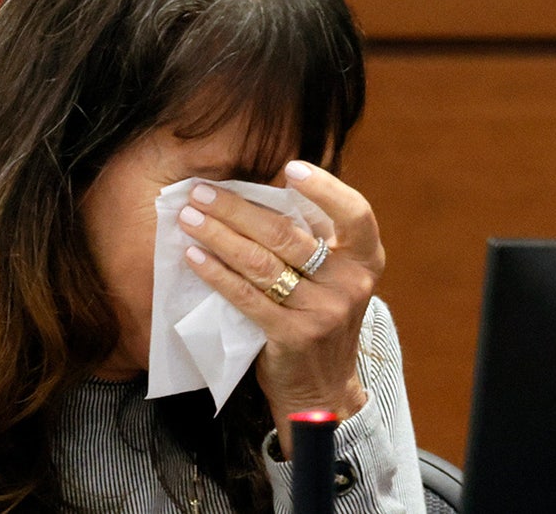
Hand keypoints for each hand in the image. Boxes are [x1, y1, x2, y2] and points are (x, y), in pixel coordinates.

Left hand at [177, 160, 384, 455]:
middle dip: (237, 208)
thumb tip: (260, 189)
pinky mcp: (293, 336)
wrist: (322, 387)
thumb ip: (315, 239)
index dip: (325, 188)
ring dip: (219, 235)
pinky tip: (194, 256)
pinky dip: (216, 273)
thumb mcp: (334, 277)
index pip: (355, 213)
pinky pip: (246, 296)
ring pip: (261, 262)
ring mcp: (324, 312)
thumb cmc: (320, 317)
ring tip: (189, 218)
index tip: (289, 168)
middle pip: (288, 234)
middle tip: (202, 191)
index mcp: (366, 259)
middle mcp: (351, 283)